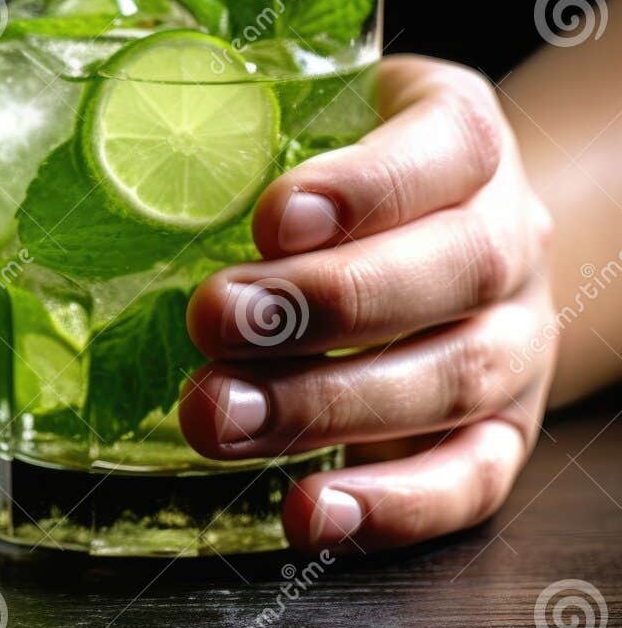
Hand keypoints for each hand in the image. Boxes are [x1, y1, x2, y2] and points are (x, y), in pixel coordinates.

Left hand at [181, 56, 555, 552]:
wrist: (455, 233)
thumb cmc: (348, 174)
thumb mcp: (315, 115)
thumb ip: (244, 122)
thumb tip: (111, 128)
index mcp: (465, 139)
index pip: (443, 148)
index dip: (364, 188)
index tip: (272, 218)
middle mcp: (510, 239)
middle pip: (452, 271)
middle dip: (325, 304)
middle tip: (212, 318)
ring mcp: (516, 340)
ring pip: (453, 379)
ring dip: (328, 406)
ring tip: (219, 417)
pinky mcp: (505, 430)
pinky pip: (472, 478)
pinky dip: (394, 506)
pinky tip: (310, 512)